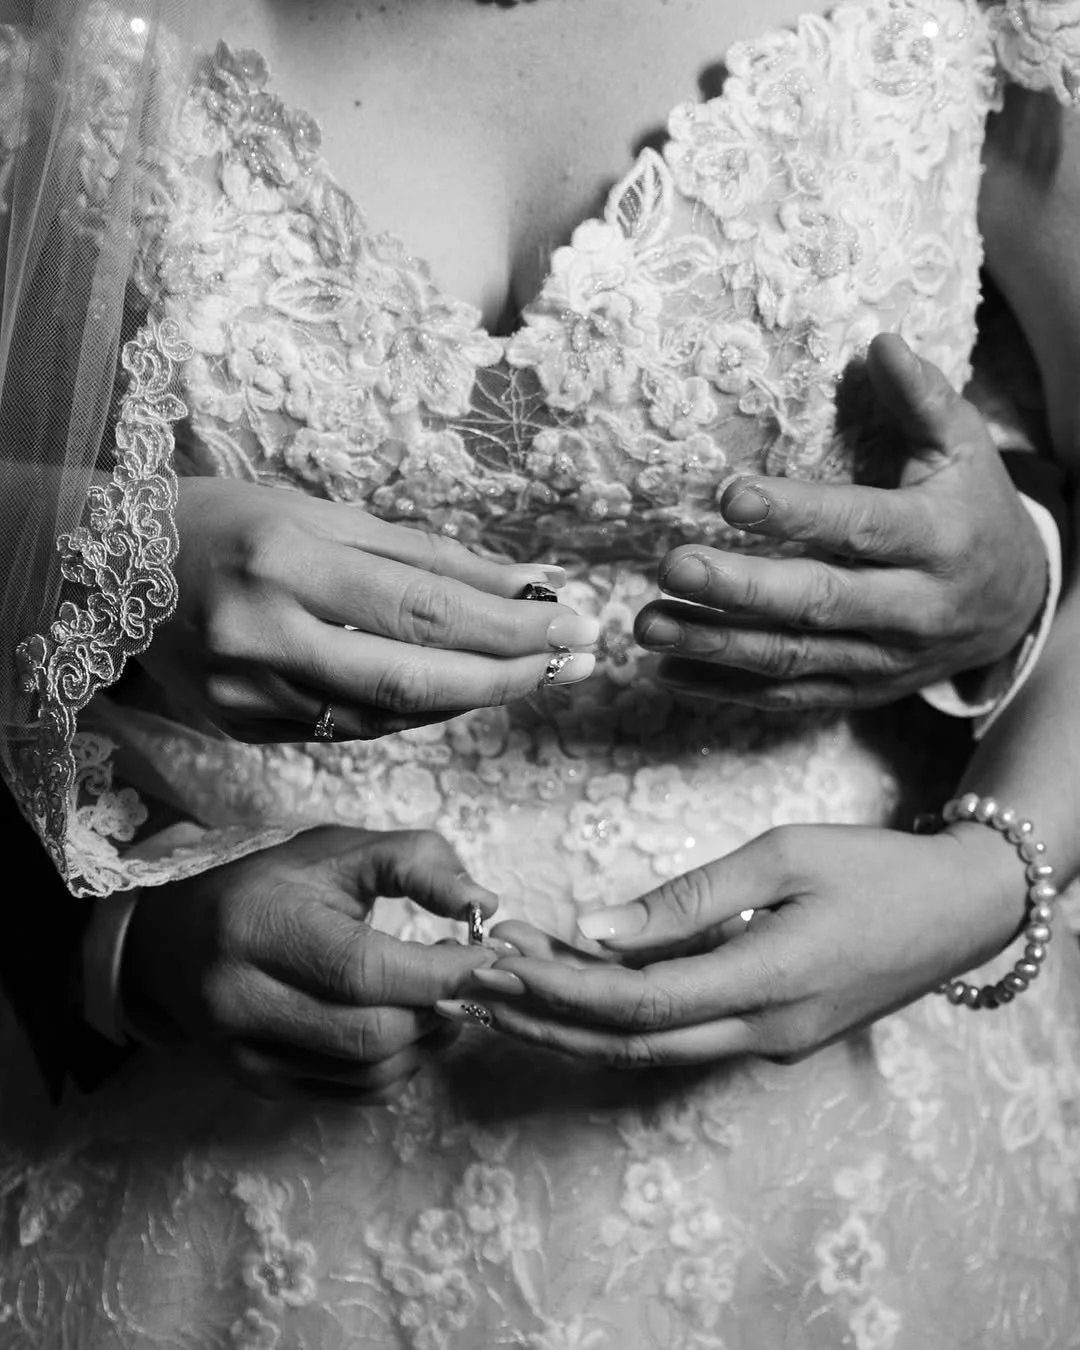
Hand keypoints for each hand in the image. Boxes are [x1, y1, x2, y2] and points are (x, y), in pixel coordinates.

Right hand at [123, 827, 498, 1100]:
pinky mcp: (260, 1084)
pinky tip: (407, 1023)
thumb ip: (416, 862)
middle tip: (468, 977)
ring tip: (440, 995)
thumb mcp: (338, 851)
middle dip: (440, 1009)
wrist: (174, 937)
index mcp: (260, 927)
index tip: (489, 956)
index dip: (440, 971)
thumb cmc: (270, 884)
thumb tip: (483, 904)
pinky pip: (353, 1092)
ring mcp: (246, 1054)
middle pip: (372, 1033)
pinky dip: (399, 1064)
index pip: (365, 970)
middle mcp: (242, 1000)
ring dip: (427, 1040)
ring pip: (369, 1072)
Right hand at [138, 478, 596, 740]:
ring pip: (389, 719)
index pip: (427, 607)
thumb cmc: (226, 523)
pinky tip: (454, 690)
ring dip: (471, 699)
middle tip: (575, 662)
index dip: (512, 625)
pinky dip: (412, 715)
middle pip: (416, 680)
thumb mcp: (323, 516)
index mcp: (287, 560)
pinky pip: (352, 732)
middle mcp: (266, 635)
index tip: (577, 624)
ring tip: (529, 672)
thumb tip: (523, 586)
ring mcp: (251, 695)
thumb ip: (425, 558)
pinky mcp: (246, 730)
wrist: (105, 569)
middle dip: (509, 676)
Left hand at [456, 822, 1022, 1065]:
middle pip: (628, 1042)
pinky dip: (618, 1013)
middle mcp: (763, 1032)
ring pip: (648, 1047)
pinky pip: (679, 1033)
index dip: (558, 986)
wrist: (962, 912)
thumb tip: (597, 927)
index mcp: (767, 983)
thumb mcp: (784, 857)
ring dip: (571, 1019)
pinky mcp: (771, 1034)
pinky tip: (575, 982)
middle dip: (542, 1015)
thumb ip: (688, 898)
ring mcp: (769, 1044)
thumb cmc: (877, 869)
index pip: (637, 1004)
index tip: (494, 957)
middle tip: (469, 984)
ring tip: (500, 987)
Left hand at [635, 335, 1047, 709]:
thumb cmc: (972, 512)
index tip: (731, 497)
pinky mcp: (859, 691)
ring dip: (716, 645)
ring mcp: (883, 659)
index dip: (796, 514)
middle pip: (819, 603)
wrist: (1015, 608)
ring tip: (648, 624)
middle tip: (673, 567)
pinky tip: (668, 672)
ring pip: (794, 660)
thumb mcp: (963, 450)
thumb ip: (922, 399)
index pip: (859, 526)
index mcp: (936, 539)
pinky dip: (727, 691)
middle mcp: (912, 608)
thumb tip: (880, 342)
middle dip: (741, 590)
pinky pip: (789, 698)